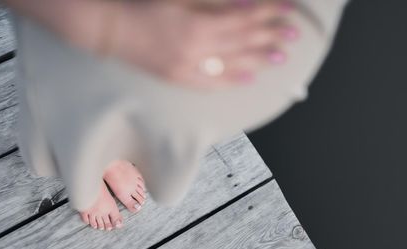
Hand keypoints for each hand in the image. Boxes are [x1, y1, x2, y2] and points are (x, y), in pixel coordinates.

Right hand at [113, 0, 299, 88]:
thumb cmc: (145, 6)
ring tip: (280, 56)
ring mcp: (188, 67)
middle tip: (294, 34)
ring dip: (258, 59)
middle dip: (271, 36)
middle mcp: (197, 49)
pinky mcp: (178, 78)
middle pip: (243, 42)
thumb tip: (245, 6)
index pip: (244, 18)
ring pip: (232, 63)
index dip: (268, 12)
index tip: (288, 9)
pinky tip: (248, 77)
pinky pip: (211, 82)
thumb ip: (215, 3)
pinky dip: (231, 80)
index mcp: (198, 24)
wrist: (112, 29)